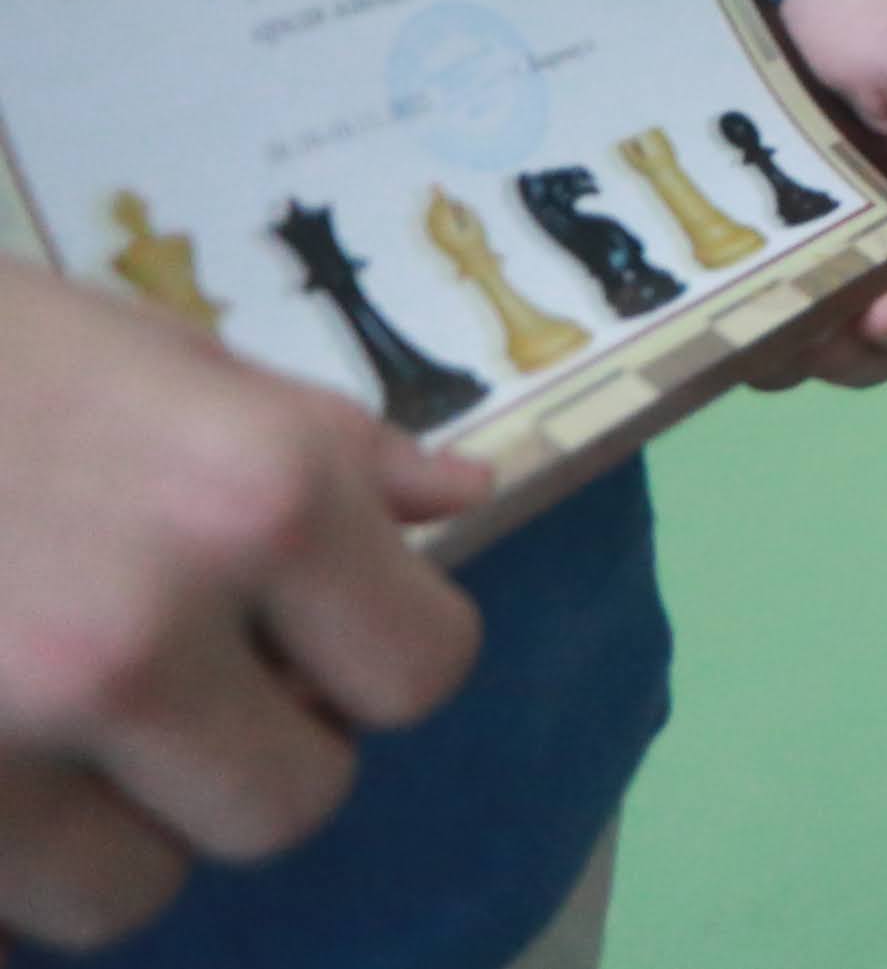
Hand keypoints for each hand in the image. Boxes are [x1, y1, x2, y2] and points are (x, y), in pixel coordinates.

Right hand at [0, 270, 489, 948]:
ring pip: (131, 891)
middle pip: (287, 806)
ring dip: (102, 833)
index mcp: (250, 498)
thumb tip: (461, 500)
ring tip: (34, 727)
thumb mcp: (150, 354)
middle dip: (241, 761)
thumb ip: (314, 444)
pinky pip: (1, 915)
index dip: (373, 662)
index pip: (421, 670)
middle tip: (165, 695)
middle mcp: (140, 635)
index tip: (311, 641)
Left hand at [766, 0, 886, 387]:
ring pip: (815, 353)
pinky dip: (736, 328)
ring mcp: (820, 255)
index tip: (881, 314)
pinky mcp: (756, 254)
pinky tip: (712, 291)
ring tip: (749, 305)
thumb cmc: (871, 14)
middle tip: (799, 313)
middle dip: (849, 350)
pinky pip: (750, 325)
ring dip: (787, 350)